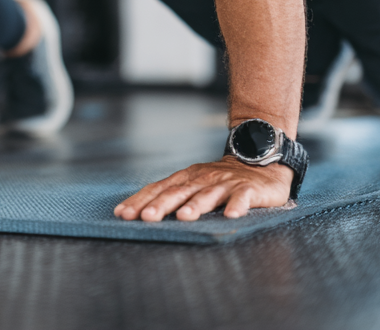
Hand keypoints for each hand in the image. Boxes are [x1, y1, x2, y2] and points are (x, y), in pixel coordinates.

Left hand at [114, 156, 293, 221]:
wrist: (256, 162)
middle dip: (160, 205)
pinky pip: (241, 197)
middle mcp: (200, 179)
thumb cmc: (219, 180)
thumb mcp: (193, 185)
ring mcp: (223, 183)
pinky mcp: (247, 189)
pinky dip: (236, 205)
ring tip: (184, 217)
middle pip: (177, 192)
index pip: (157, 190)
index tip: (122, 214)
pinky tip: (231, 215)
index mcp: (184, 179)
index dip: (139, 201)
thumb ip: (173, 196)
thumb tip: (141, 213)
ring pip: (207, 195)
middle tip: (146, 218)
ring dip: (195, 205)